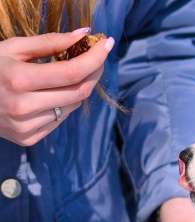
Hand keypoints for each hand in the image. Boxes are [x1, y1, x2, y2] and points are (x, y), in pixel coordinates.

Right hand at [0, 28, 111, 146]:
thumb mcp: (12, 48)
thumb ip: (49, 42)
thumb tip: (84, 35)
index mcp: (18, 80)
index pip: (73, 72)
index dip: (95, 58)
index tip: (107, 44)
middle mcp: (24, 107)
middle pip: (79, 92)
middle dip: (94, 72)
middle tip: (97, 57)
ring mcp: (27, 126)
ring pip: (72, 107)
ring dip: (79, 88)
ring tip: (73, 73)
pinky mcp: (29, 138)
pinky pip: (60, 120)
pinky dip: (64, 103)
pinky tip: (55, 92)